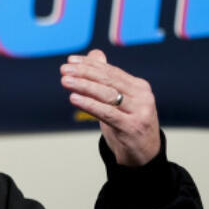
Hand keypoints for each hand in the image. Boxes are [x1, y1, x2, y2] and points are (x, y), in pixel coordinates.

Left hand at [60, 49, 160, 166]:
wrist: (144, 155)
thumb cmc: (128, 124)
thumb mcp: (120, 101)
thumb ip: (108, 79)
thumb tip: (95, 53)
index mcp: (140, 87)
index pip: (111, 71)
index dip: (90, 65)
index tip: (70, 60)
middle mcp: (143, 97)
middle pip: (108, 81)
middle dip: (84, 73)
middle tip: (64, 69)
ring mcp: (140, 112)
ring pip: (107, 95)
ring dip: (83, 86)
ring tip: (65, 81)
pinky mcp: (132, 127)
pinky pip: (107, 113)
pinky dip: (89, 104)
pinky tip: (74, 98)